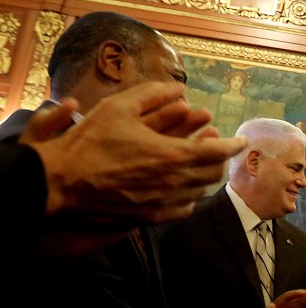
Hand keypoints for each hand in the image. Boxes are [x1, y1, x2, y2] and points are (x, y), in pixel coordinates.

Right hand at [25, 81, 247, 230]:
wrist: (61, 185)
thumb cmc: (88, 143)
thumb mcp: (117, 108)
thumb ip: (152, 95)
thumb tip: (178, 89)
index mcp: (173, 155)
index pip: (219, 151)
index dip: (234, 145)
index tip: (243, 140)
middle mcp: (176, 183)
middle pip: (213, 174)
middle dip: (219, 160)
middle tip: (217, 150)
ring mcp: (165, 203)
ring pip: (199, 192)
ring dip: (203, 177)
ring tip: (199, 166)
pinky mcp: (152, 218)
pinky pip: (183, 209)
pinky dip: (188, 197)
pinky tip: (181, 189)